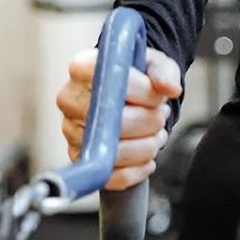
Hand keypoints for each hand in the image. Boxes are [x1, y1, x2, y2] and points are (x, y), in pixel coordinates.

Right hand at [55, 46, 182, 190]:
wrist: (122, 94)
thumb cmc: (135, 77)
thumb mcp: (152, 63)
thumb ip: (162, 72)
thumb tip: (170, 89)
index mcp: (82, 69)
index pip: (113, 84)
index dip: (144, 94)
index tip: (159, 96)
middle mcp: (70, 100)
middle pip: (114, 121)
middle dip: (149, 122)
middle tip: (161, 116)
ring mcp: (71, 132)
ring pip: (114, 151)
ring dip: (146, 147)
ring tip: (156, 135)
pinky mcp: (79, 158)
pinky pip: (110, 176)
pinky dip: (136, 171)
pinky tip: (147, 159)